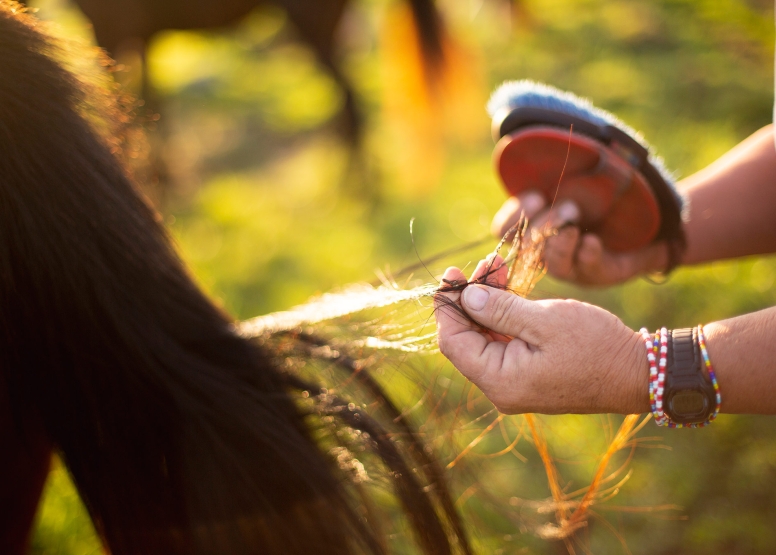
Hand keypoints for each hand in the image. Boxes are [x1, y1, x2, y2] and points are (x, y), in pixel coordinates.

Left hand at [435, 259, 649, 414]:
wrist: (638, 372)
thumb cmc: (596, 346)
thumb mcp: (545, 320)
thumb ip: (500, 309)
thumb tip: (466, 297)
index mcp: (500, 380)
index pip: (453, 343)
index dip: (447, 307)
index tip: (450, 275)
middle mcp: (501, 388)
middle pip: (467, 339)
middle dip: (471, 298)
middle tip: (481, 264)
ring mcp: (514, 383)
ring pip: (485, 337)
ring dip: (488, 302)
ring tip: (496, 266)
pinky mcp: (528, 375)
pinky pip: (504, 343)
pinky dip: (503, 315)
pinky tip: (508, 288)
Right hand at [492, 192, 670, 285]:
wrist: (645, 230)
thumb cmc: (601, 200)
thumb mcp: (577, 182)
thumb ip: (551, 179)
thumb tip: (524, 145)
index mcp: (533, 228)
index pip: (506, 229)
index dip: (514, 216)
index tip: (535, 197)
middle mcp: (548, 251)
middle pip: (527, 247)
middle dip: (544, 227)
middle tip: (567, 208)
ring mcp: (573, 265)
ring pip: (553, 263)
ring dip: (561, 244)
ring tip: (574, 227)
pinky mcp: (598, 273)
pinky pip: (587, 268)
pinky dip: (586, 255)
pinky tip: (592, 243)